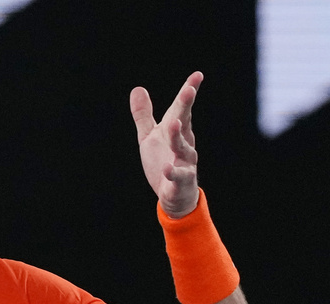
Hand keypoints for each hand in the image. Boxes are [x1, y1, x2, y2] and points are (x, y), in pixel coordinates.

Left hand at [130, 71, 202, 217]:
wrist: (174, 194)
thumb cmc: (163, 160)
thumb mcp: (149, 136)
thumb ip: (144, 115)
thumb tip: (138, 88)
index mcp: (176, 131)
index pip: (181, 109)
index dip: (187, 92)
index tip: (197, 75)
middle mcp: (184, 143)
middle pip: (184, 123)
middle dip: (186, 107)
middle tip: (189, 90)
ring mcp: (184, 162)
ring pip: (183, 148)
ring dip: (177, 136)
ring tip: (172, 124)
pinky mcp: (180, 181)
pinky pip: (177, 176)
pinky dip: (172, 173)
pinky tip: (166, 169)